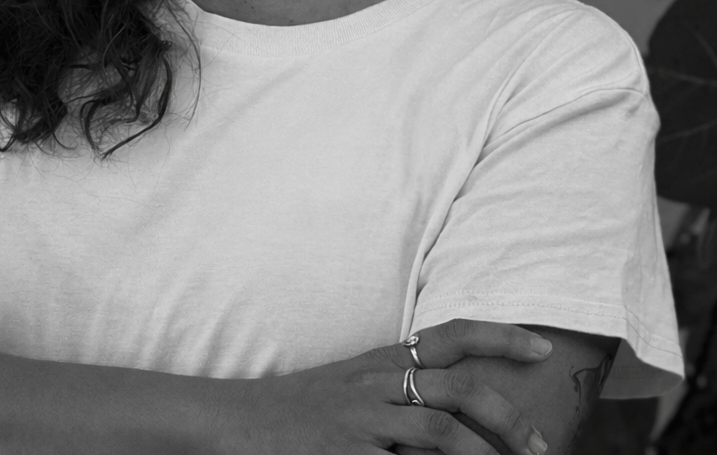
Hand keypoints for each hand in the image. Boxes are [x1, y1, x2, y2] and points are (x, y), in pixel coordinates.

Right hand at [236, 319, 552, 454]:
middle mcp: (376, 383)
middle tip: (539, 447)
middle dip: (508, 417)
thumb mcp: (354, 387)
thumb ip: (401, 392)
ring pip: (441, 431)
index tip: (542, 347)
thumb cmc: (301, 410)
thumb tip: (462, 416)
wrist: (235, 422)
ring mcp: (362, 421)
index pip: (450, 334)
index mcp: (382, 360)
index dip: (500, 336)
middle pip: (458, 387)